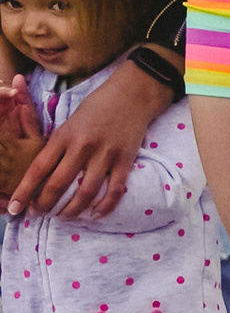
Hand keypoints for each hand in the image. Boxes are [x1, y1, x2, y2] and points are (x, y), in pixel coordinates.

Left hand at [6, 56, 163, 220]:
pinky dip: (104, 207)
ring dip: (72, 211)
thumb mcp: (69, 123)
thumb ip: (58, 146)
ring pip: (86, 193)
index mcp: (64, 136)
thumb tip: (43, 174)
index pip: (38, 169)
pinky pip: (114, 191)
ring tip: (64, 217)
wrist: (131, 95)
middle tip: (39, 215)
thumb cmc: (96, 108)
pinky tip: (95, 215)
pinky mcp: (125, 161)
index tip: (15, 208)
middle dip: (45, 205)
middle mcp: (82, 146)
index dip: (25, 191)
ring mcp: (105, 155)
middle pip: (58, 184)